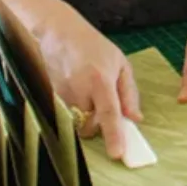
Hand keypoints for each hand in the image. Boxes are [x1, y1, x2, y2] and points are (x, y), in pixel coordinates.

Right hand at [33, 0, 142, 158]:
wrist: (59, 31)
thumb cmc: (93, 46)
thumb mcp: (119, 62)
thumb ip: (129, 92)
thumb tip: (135, 119)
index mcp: (100, 79)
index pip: (109, 112)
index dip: (113, 135)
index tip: (117, 154)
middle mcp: (80, 89)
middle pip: (91, 125)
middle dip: (99, 123)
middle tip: (102, 104)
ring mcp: (63, 94)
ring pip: (77, 121)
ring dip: (85, 114)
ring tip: (86, 88)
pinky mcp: (51, 96)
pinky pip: (66, 114)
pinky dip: (73, 108)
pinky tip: (74, 86)